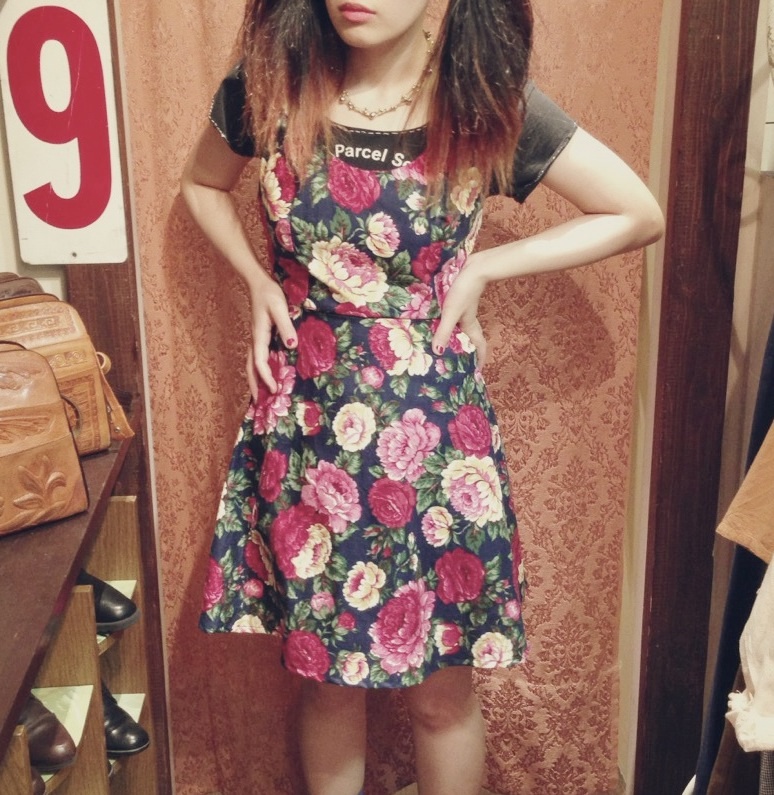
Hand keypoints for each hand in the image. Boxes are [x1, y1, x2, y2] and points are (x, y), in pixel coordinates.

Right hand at [246, 278, 295, 398]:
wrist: (259, 283)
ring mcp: (256, 339)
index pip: (259, 362)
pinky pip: (257, 358)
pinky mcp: (260, 337)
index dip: (265, 377)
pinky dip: (259, 370)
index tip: (274, 389)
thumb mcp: (279, 308)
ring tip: (260, 395)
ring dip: (255, 380)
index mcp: (259, 336)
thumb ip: (285, 326)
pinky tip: (267, 375)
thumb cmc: (269, 294)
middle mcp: (255, 341)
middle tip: (259, 403)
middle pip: (250, 368)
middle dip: (254, 385)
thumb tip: (291, 345)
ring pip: (251, 364)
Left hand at [431, 257, 488, 367]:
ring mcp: (464, 311)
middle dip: (466, 352)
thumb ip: (444, 331)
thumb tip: (438, 353)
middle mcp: (468, 321)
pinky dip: (448, 325)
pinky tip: (437, 324)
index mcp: (470, 326)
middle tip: (456, 363)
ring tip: (444, 347)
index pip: (479, 347)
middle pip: (470, 340)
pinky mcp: (458, 301)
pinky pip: (454, 318)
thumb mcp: (451, 312)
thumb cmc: (463, 290)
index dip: (480, 360)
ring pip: (461, 329)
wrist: (473, 267)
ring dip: (456, 338)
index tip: (477, 372)